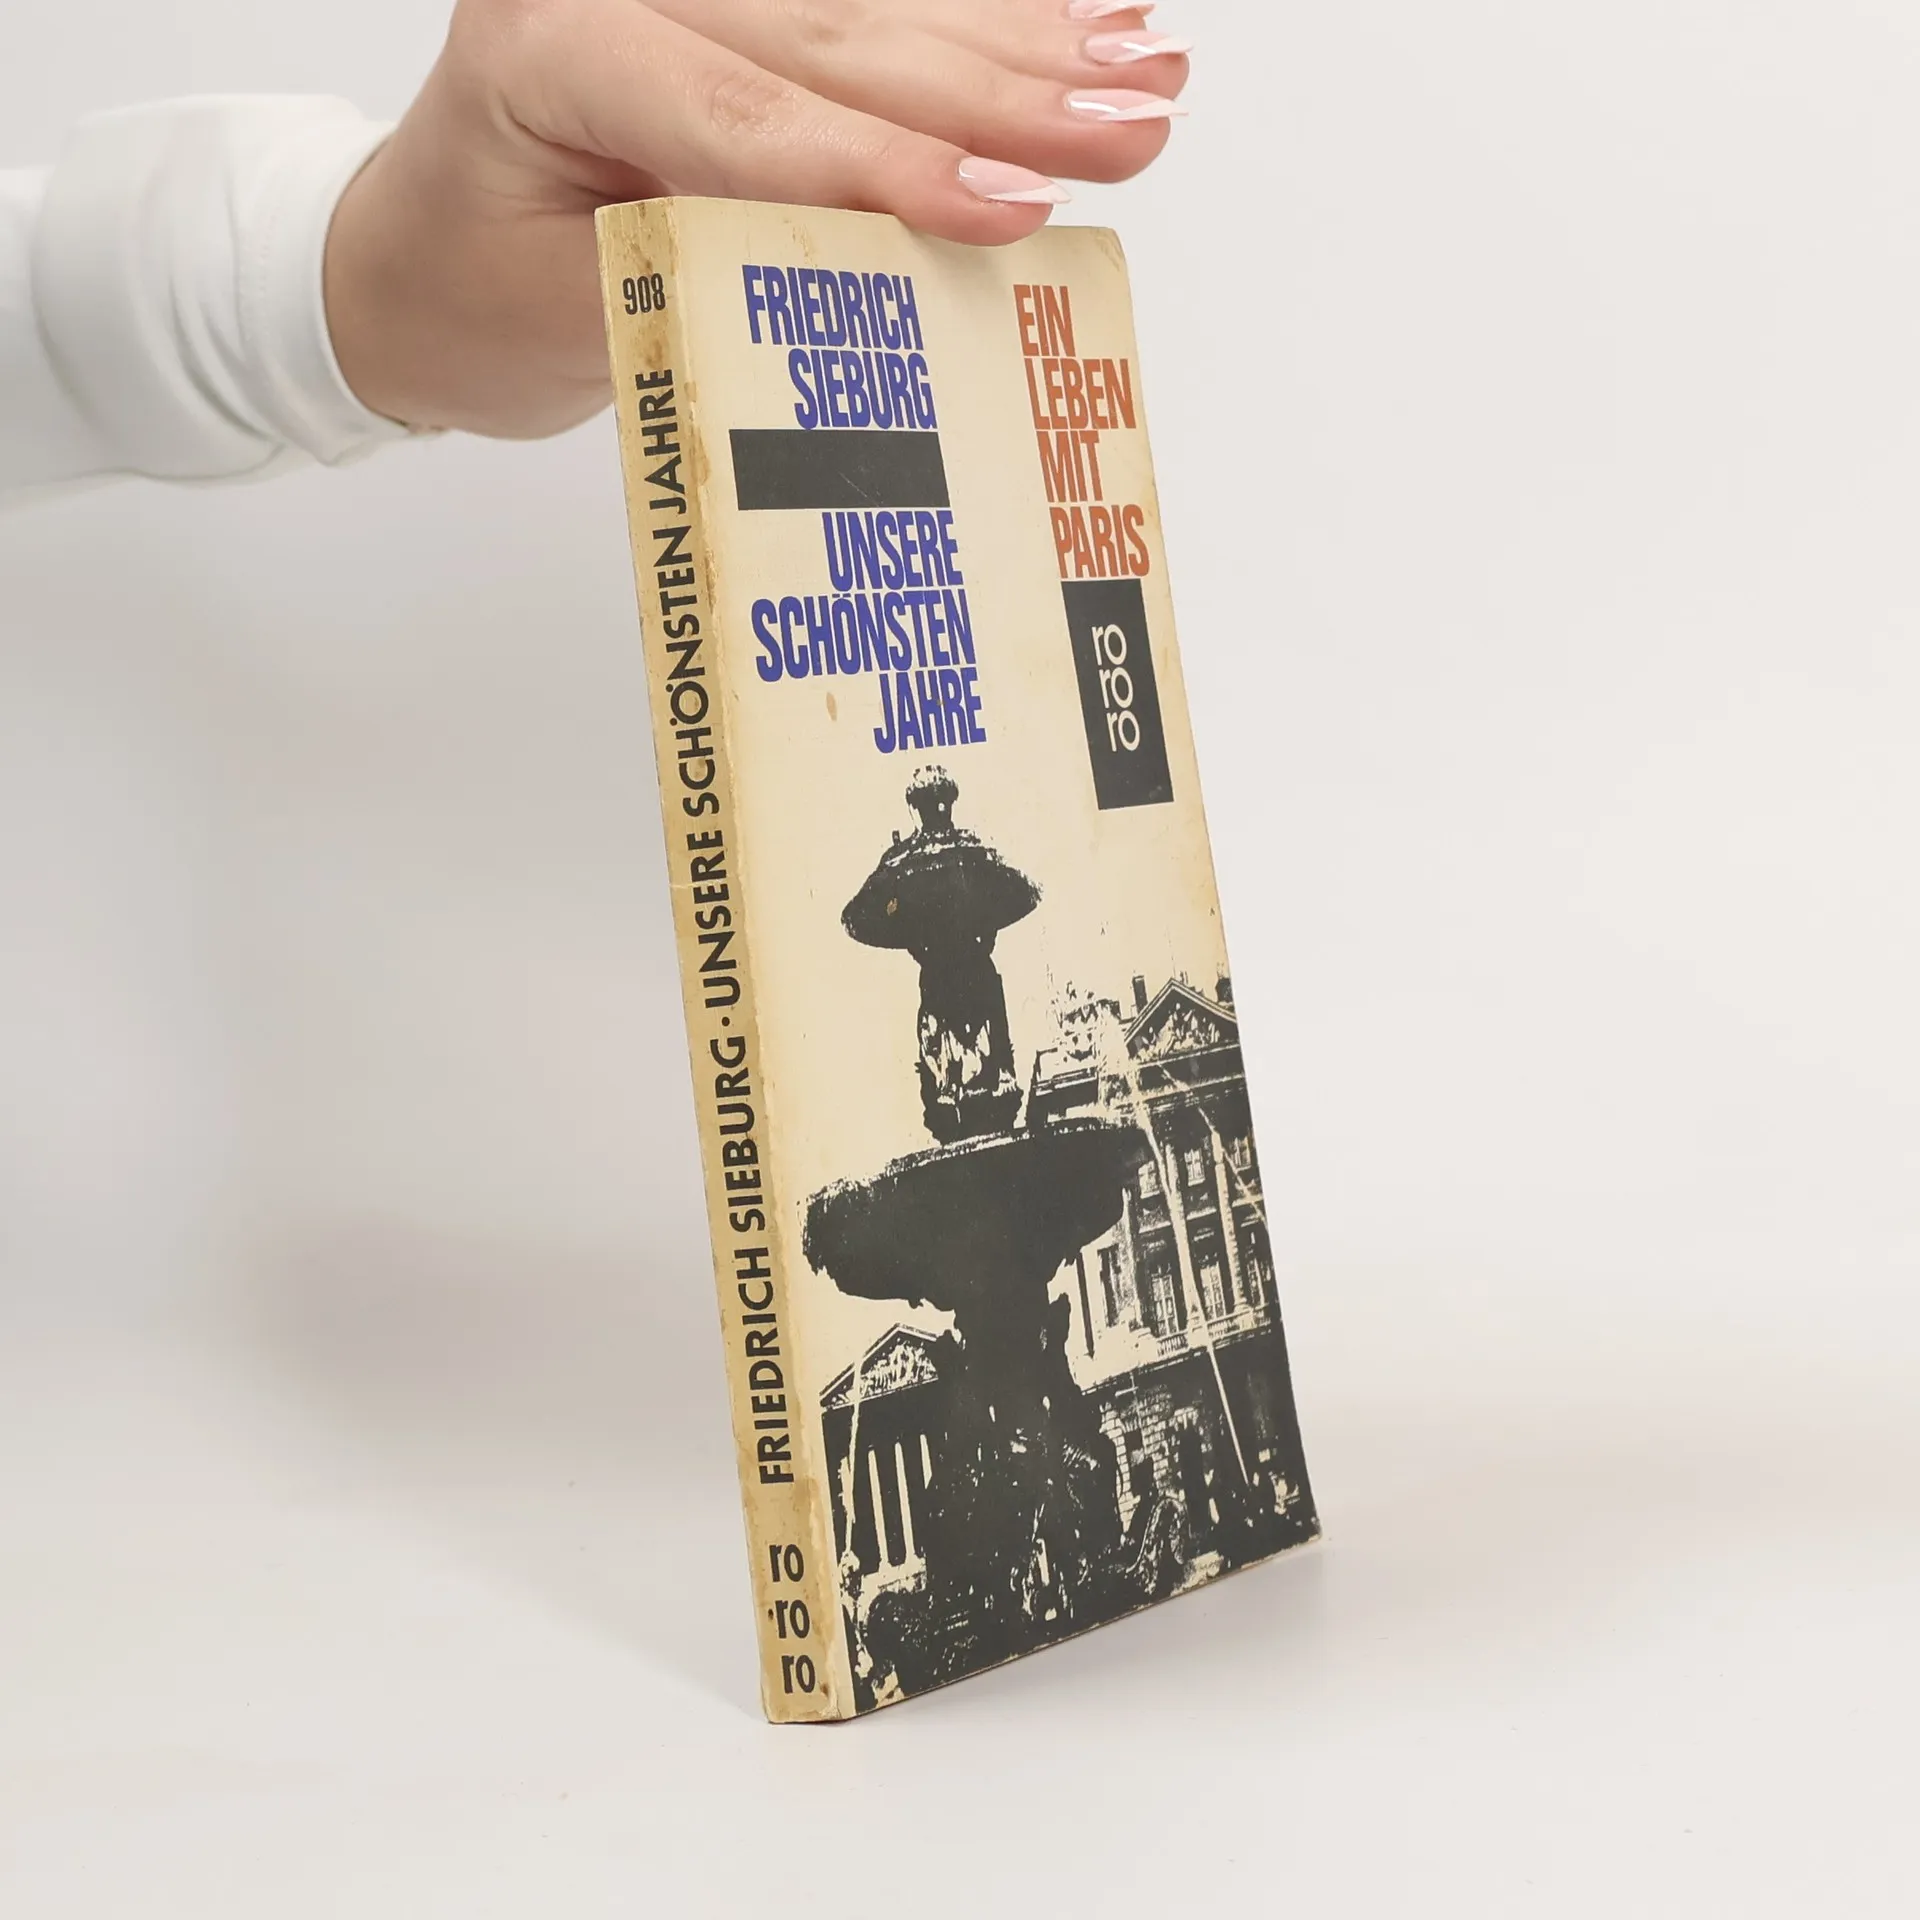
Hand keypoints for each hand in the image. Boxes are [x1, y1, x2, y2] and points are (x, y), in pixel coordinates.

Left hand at [323, 0, 1189, 438]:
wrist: (409, 268)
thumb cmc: (474, 303)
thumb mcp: (583, 323)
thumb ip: (724, 279)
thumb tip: (898, 275)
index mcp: (550, 45)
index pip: (748, 114)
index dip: (894, 166)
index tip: (1015, 210)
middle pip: (837, 38)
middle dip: (1002, 91)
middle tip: (1132, 125)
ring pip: (872, 10)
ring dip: (1020, 43)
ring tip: (1143, 71)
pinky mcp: (720, 5)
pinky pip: (862, 7)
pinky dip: (973, 18)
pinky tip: (1075, 11)